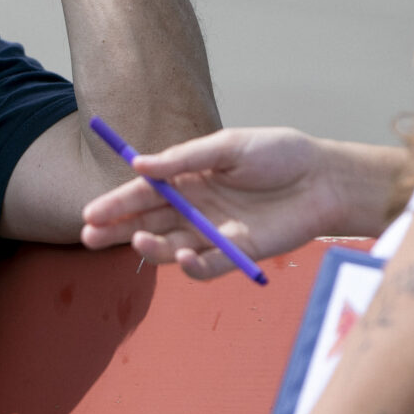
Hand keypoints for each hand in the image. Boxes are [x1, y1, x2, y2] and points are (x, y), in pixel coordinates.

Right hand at [80, 127, 399, 278]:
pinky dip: (192, 267)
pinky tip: (183, 259)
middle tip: (91, 238)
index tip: (90, 214)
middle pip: (147, 224)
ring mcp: (215, 233)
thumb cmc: (279, 154)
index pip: (143, 194)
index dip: (115, 204)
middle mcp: (196, 208)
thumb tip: (139, 165)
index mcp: (189, 178)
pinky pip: (207, 267)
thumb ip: (183, 158)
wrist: (323, 178)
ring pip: (171, 248)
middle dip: (117, 232)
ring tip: (138, 243)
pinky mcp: (238, 253)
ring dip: (151, 249)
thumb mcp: (228, 146)